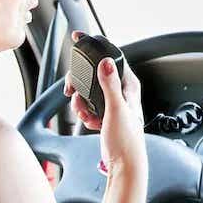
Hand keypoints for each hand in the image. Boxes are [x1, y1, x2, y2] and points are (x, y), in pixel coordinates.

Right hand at [64, 31, 146, 174]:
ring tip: (87, 115)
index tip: (79, 37)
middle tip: (72, 94)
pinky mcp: (107, 114)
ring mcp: (114, 102)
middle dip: (80, 85)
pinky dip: (86, 113)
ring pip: (89, 91)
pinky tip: (91, 122)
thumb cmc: (126, 141)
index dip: (95, 47)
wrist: (124, 164)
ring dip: (82, 102)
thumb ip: (109, 86)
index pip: (112, 57)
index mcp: (129, 85)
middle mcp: (123, 91)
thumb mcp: (116, 110)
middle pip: (94, 74)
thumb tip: (106, 62)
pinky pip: (89, 105)